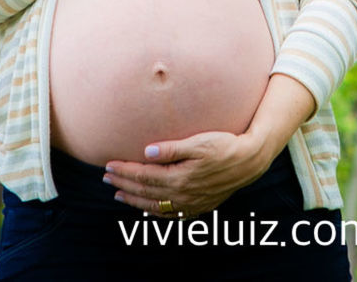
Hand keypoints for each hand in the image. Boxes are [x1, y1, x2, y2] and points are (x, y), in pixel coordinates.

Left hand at [102, 130, 273, 216]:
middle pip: (145, 192)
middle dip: (124, 185)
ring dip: (134, 200)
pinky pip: (170, 214)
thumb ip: (172, 148)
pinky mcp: (199, 206)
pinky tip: (147, 208)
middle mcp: (182, 194)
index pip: (144, 176)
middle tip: (106, 178)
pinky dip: (154, 211)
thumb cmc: (225, 145)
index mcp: (179, 177)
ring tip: (118, 195)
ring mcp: (190, 203)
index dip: (125, 171)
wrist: (250, 161)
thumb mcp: (199, 142)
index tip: (109, 165)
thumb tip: (148, 151)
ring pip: (154, 206)